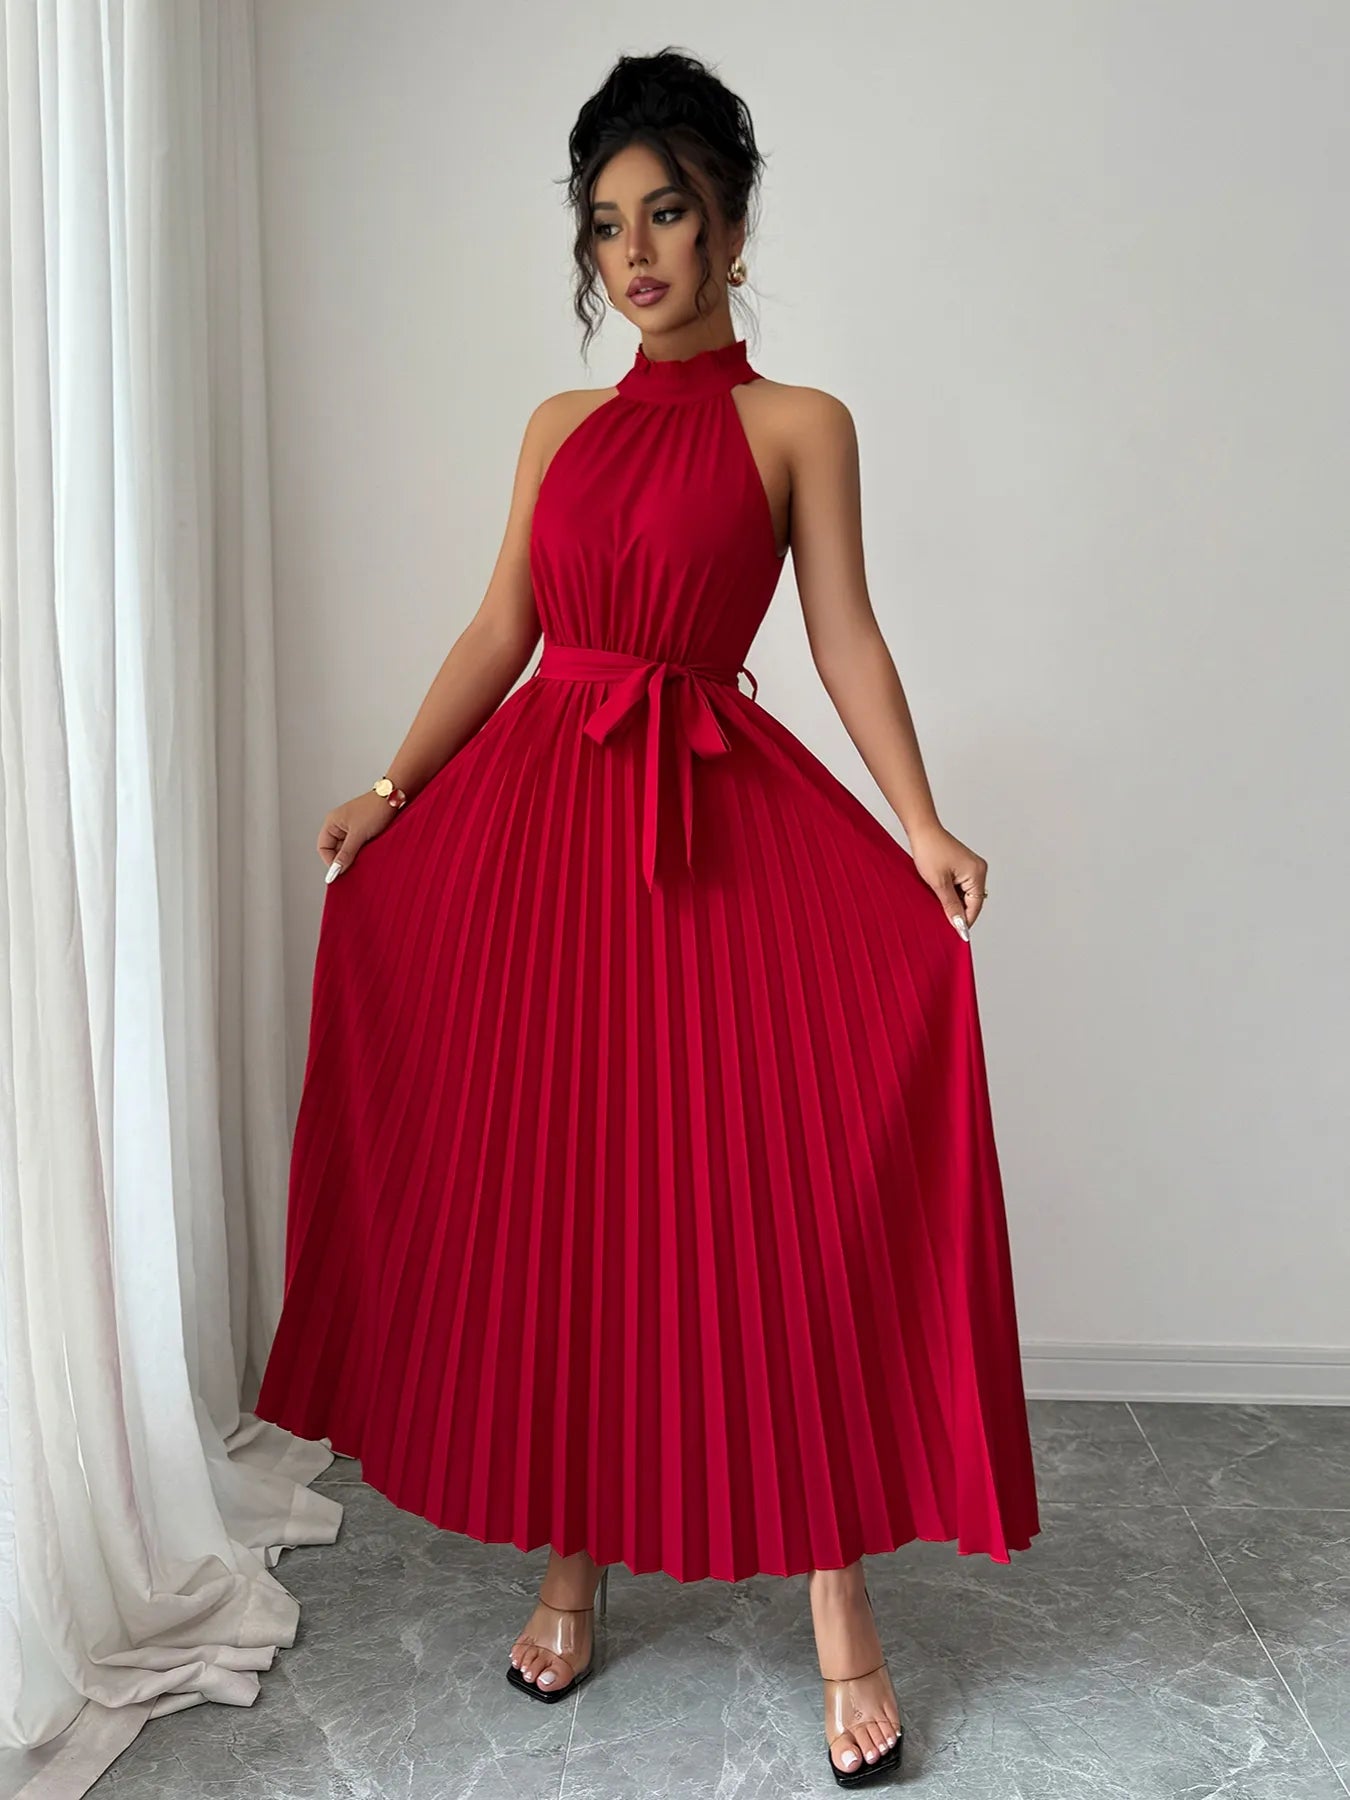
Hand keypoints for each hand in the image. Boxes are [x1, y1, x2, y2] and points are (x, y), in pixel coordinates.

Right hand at [319, 789, 403, 881]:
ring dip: (355, 855)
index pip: (323, 848)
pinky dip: (363, 851)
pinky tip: (370, 853)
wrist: (394, 799)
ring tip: (365, 856)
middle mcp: (339, 825)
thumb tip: (336, 869)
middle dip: (344, 859)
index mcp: (332, 822)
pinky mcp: (363, 831)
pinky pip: (358, 846)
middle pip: (335, 850)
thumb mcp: (358, 834)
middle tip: (354, 867)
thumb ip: (346, 853)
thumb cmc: (375, 808)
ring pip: (348, 849)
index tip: (340, 872)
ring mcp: (351, 828)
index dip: (331, 861)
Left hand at [907, 821, 987, 940]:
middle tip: (943, 922)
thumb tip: (959, 924)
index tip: (955, 934)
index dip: (965, 921)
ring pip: (965, 895)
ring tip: (938, 906)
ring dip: (954, 902)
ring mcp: (972, 867)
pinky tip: (939, 895)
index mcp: (977, 873)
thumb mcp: (939, 884)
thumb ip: (951, 906)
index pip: (975, 906)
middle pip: (973, 901)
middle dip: (959, 911)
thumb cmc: (929, 851)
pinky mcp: (963, 866)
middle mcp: (979, 870)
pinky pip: (961, 886)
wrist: (922, 830)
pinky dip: (951, 893)